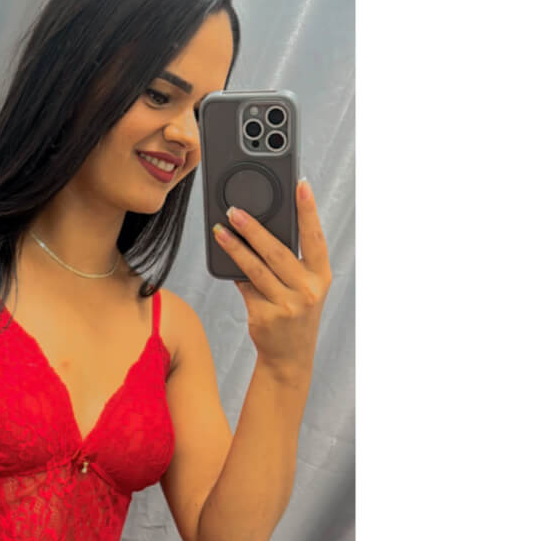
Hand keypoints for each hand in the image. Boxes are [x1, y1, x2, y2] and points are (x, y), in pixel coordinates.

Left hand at [212, 179, 332, 381]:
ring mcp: (286, 305)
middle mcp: (307, 290)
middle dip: (254, 228)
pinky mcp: (264, 317)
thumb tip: (260, 229)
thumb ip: (291, 263)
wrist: (289, 356)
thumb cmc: (295, 312)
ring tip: (221, 230)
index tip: (301, 184)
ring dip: (235, 247)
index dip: (308, 210)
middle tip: (235, 210)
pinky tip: (223, 257)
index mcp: (321, 276)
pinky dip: (234, 272)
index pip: (315, 237)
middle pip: (277, 252)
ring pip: (256, 269)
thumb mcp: (303, 288)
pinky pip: (245, 287)